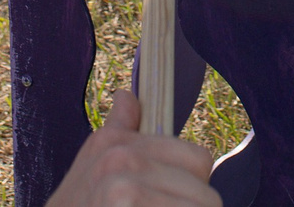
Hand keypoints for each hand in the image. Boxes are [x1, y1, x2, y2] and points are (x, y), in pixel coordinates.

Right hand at [46, 91, 217, 206]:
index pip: (198, 160)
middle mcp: (121, 161)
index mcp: (116, 145)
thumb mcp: (88, 173)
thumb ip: (116, 133)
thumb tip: (128, 97)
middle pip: (205, 192)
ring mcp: (124, 190)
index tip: (166, 202)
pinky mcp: (127, 206)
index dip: (189, 188)